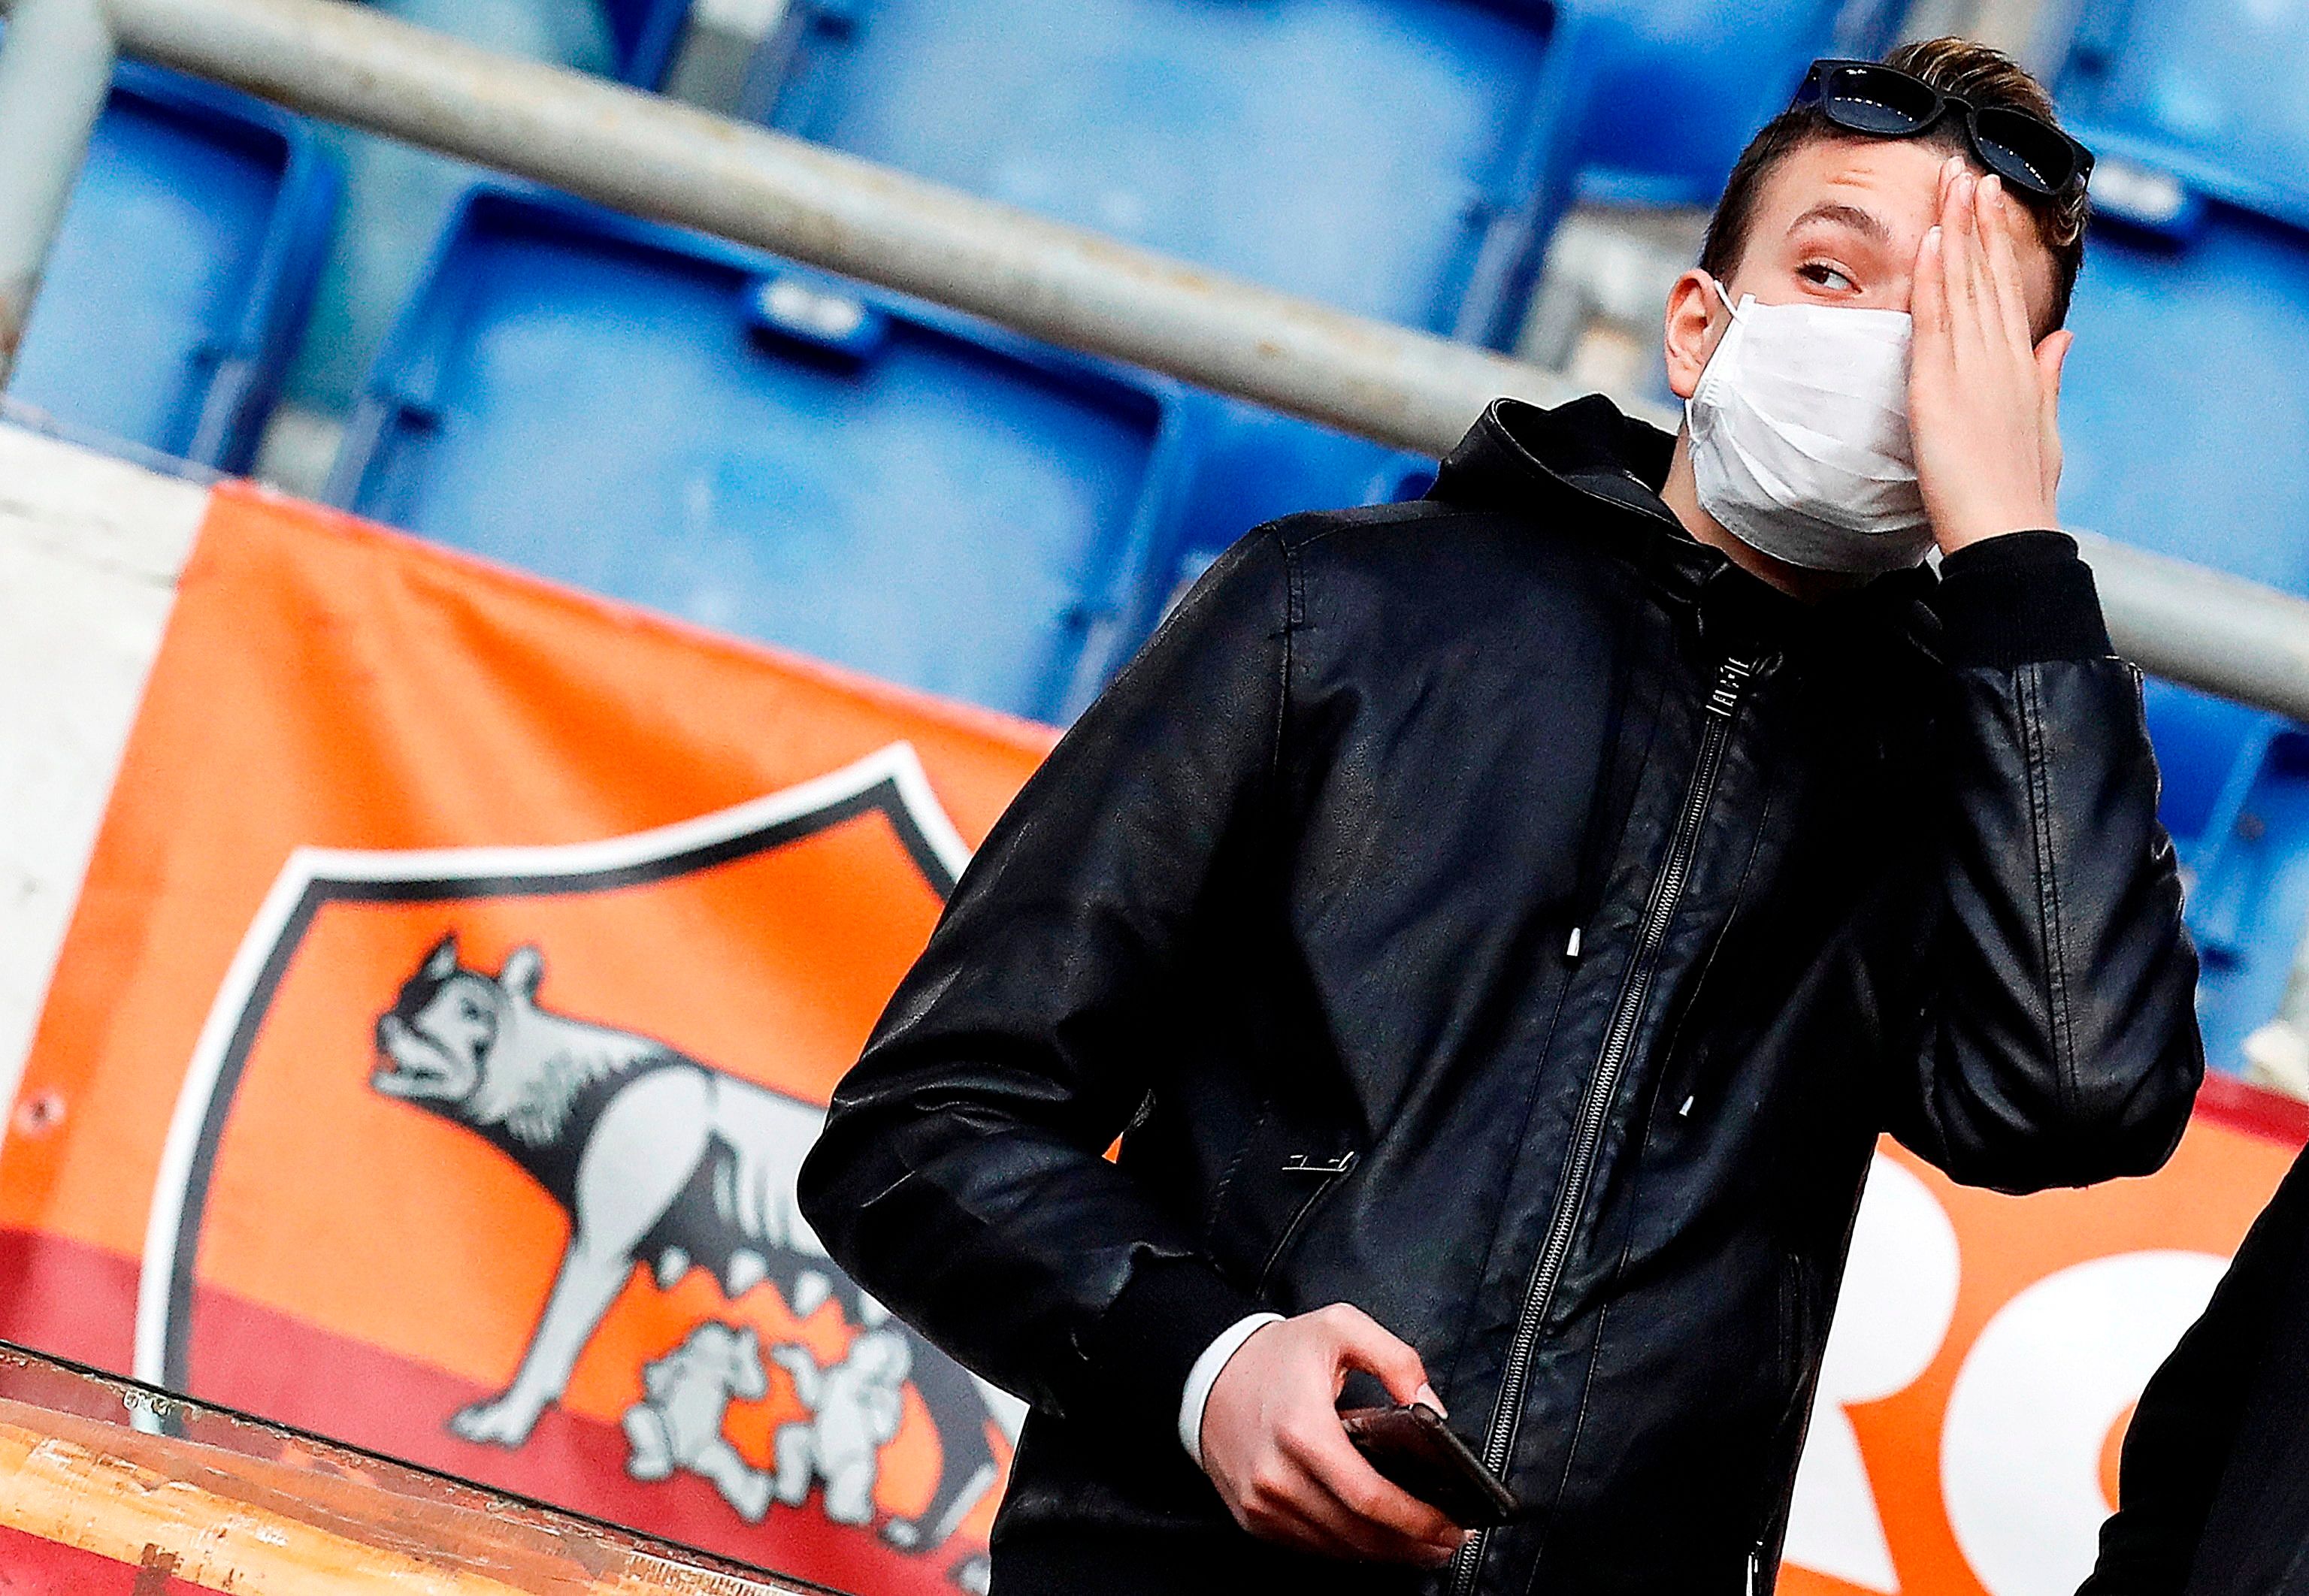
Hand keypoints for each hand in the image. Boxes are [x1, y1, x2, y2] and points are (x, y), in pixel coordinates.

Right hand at [1197, 1304, 1470, 1565]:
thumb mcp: (1340, 1328)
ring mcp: (1262, 1502)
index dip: (1418, 1519)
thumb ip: (1397, 1361)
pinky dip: (1348, 1546)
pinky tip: (1374, 1536)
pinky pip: (1311, 1546)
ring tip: (1421, 1542)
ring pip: (1337, 1548)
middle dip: (1413, 1544)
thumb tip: (1434, 1410)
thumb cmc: (1275, 1355)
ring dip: (1385, 1551)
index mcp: (1302, 1430)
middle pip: (1359, 1533)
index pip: (1369, 1496)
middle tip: (1447, 1540)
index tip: (1452, 1524)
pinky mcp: (1254, 1518)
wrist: (1208, 1373)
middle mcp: (1277, 1475)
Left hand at [1909, 158, 2074, 553]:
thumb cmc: (2017, 491)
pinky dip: (1937, 278)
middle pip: (1988, 275)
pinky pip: (1937, 321)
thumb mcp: (2040, 426)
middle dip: (1978, 220)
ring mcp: (1974, 368)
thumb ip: (2047, 377)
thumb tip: (2061, 338)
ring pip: (1965, 285)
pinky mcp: (1942, 388)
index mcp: (2020, 365)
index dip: (1996, 241)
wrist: (2008, 532)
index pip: (2005, 289)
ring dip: (1958, 230)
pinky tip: (1935, 239)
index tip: (1990, 199)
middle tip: (1970, 169)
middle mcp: (2001, 357)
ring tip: (1954, 182)